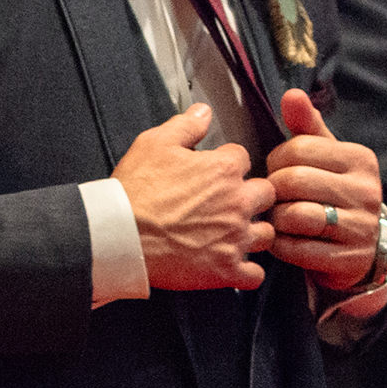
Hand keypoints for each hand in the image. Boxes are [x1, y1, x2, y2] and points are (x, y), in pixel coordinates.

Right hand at [117, 103, 273, 291]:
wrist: (120, 235)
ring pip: (266, 235)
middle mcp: (237, 203)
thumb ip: (186, 125)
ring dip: (253, 233)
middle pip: (266, 195)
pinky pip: (255, 276)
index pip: (243, 158)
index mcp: (224, 170)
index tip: (216, 173)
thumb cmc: (135, 192)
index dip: (228, 164)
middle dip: (251, 196)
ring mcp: (234, 239)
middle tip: (229, 203)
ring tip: (233, 235)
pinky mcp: (226, 270)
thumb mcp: (154, 143)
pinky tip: (233, 266)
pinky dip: (247, 273)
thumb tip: (203, 111)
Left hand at [259, 88, 384, 292]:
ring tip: (278, 218)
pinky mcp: (349, 259)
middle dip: (273, 191)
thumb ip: (306, 126)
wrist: (358, 248)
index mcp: (360, 159)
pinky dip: (281, 245)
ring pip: (295, 216)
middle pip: (294, 181)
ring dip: (276, 219)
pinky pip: (297, 249)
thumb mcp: (324, 156)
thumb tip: (291, 95)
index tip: (277, 171)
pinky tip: (285, 240)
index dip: (275, 161)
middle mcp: (367, 191)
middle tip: (273, 197)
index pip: (298, 149)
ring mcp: (361, 227)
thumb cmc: (332, 193)